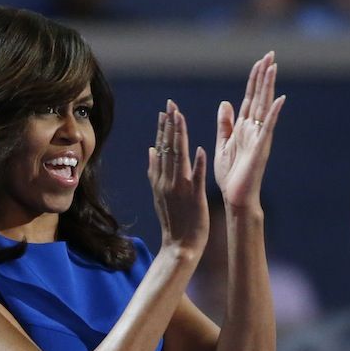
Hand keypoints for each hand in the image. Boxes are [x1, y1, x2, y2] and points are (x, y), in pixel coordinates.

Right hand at [148, 99, 208, 255]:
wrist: (179, 246)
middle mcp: (167, 182)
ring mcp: (180, 190)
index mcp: (160, 180)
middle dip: (170, 125)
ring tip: (181, 118)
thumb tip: (151, 150)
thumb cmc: (173, 222)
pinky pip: (196, 179)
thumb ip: (155, 172)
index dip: (164, 128)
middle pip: (168, 148)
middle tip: (172, 104)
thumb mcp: (159, 195)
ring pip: (179, 158)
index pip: (161, 148)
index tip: (166, 110)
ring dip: (180, 137)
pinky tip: (199, 150)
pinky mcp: (194, 198)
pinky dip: (197, 165)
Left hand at [215, 52, 285, 212]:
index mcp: (243, 128)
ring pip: (264, 106)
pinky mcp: (260, 148)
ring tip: (273, 67)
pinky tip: (279, 99)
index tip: (259, 61)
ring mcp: (259, 137)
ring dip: (268, 87)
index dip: (254, 80)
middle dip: (264, 76)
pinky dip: (273, 113)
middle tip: (270, 54)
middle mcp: (254, 129)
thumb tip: (225, 103)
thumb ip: (224, 124)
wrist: (236, 198)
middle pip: (259, 97)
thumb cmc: (230, 176)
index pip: (250, 98)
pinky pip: (268, 127)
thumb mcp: (223, 145)